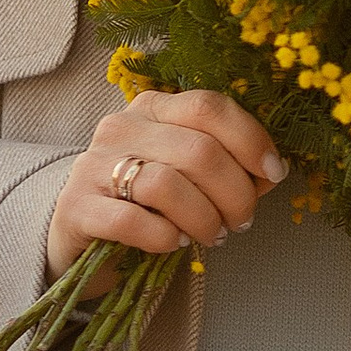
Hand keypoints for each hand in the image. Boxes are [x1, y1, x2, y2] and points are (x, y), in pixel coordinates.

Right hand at [44, 91, 288, 288]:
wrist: (81, 238)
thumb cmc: (147, 202)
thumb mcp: (186, 173)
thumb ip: (228, 165)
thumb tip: (272, 171)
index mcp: (153, 108)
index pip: (208, 107)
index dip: (250, 139)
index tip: (273, 173)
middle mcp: (121, 127)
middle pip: (197, 151)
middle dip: (235, 193)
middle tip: (241, 221)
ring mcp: (93, 166)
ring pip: (167, 185)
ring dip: (204, 219)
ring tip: (213, 236)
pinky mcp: (76, 208)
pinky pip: (132, 221)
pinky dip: (164, 237)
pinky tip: (175, 243)